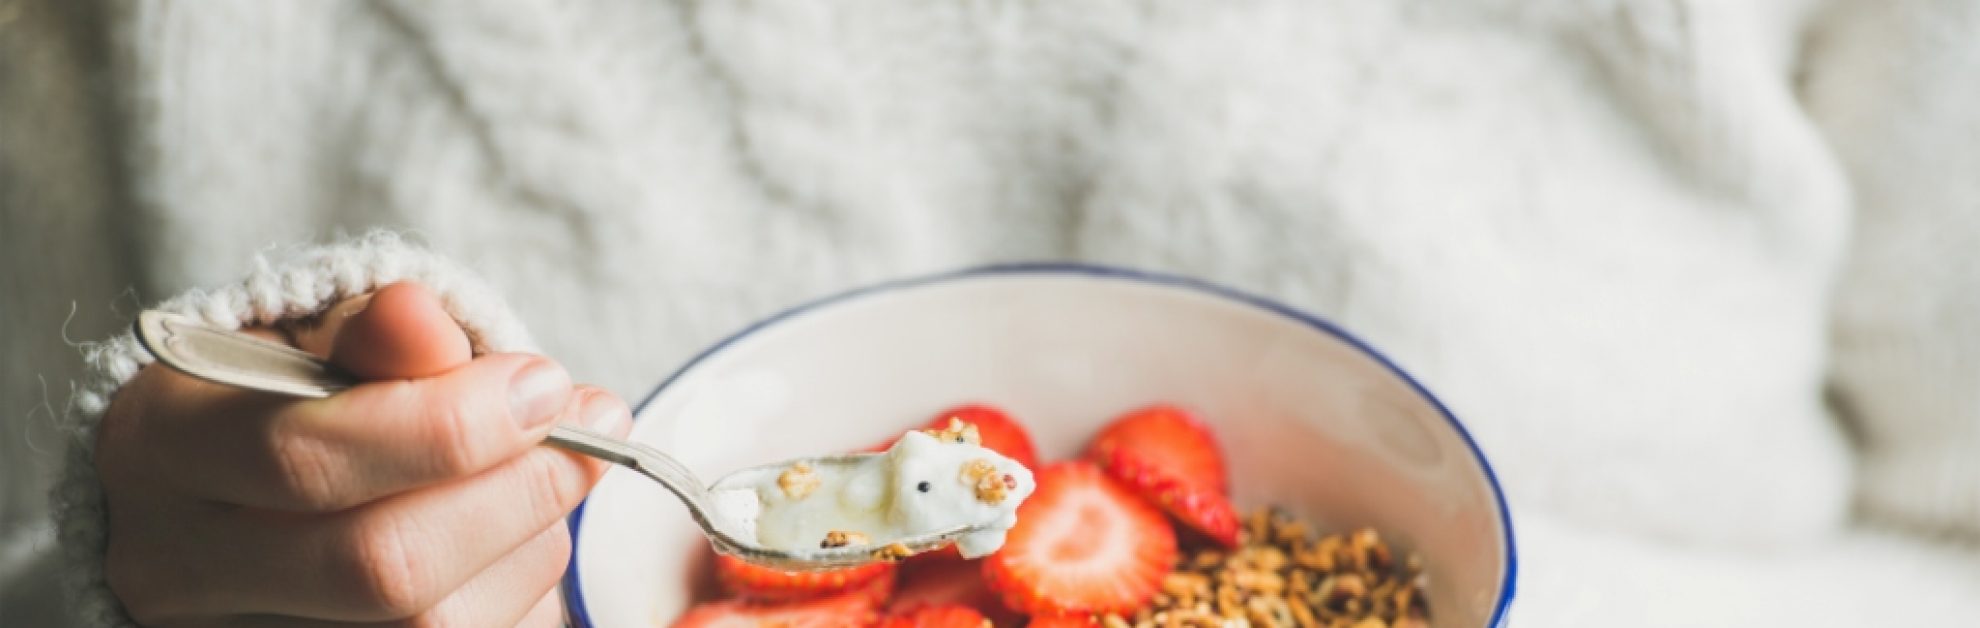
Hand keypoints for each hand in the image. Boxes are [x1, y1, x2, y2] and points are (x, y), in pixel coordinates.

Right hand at [97, 282, 630, 626]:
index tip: (544, 383)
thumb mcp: (316, 340)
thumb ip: (376, 333)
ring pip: (425, 625)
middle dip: (514, 493)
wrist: (232, 494)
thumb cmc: (283, 400)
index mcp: (160, 444)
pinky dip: (513, 591)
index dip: (449, 426)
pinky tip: (518, 540)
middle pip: (377, 565)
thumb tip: (424, 321)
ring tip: (556, 477)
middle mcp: (177, 563)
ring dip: (527, 546)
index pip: (305, 458)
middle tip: (589, 433)